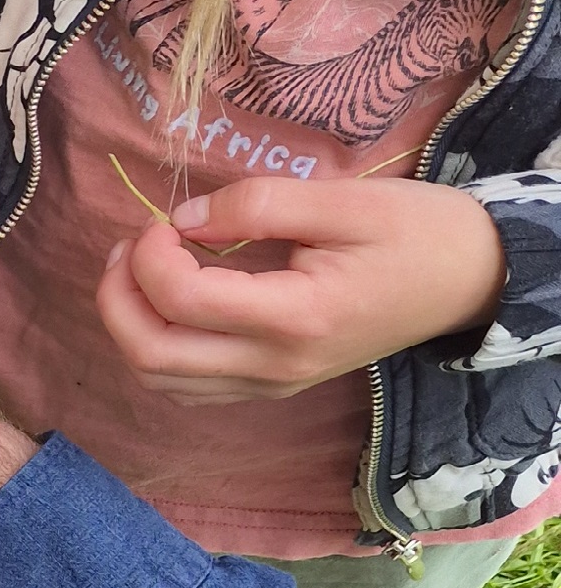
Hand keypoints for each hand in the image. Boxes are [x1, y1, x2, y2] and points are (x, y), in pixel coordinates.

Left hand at [95, 174, 505, 402]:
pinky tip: (168, 302)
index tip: (162, 220)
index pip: (181, 299)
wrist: (471, 282)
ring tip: (139, 269)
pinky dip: (157, 346)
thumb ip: (258, 205)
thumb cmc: (416, 233)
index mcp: (295, 318)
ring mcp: (271, 385)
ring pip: (160, 378)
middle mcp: (274, 366)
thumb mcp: (344, 200)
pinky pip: (187, 385)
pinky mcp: (270, 387)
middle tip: (129, 246)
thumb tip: (184, 220)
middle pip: (151, 355)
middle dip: (117, 297)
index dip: (149, 255)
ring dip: (130, 324)